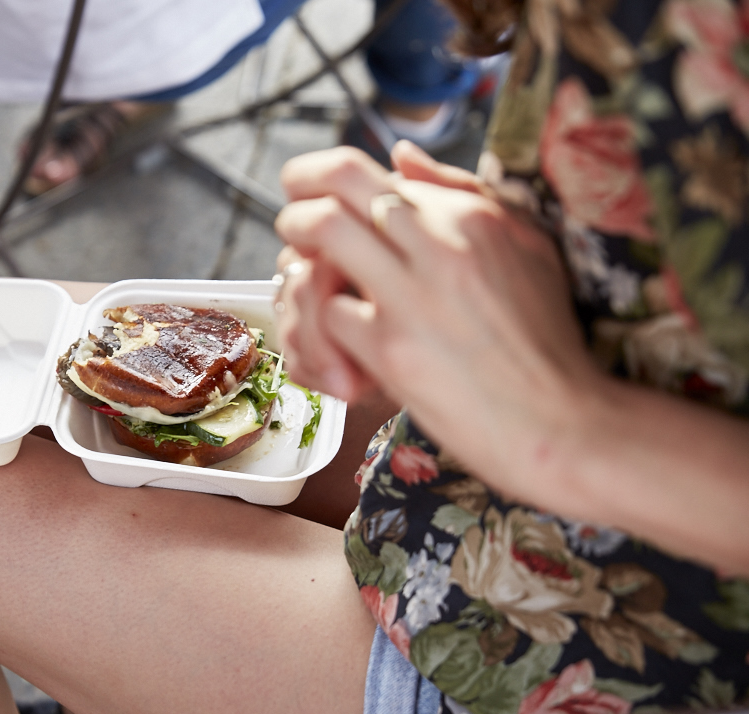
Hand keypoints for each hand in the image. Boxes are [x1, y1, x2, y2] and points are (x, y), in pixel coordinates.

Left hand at [275, 144, 599, 496]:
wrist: (561, 423)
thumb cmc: (545, 340)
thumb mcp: (528, 248)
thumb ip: (464, 194)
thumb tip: (399, 154)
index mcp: (472, 214)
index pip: (372, 168)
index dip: (325, 181)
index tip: (315, 201)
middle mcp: (442, 241)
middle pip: (338, 179)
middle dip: (297, 197)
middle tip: (290, 226)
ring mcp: (413, 293)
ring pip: (320, 235)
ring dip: (297, 256)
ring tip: (299, 280)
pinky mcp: (391, 348)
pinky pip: (326, 314)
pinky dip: (318, 329)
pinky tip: (334, 348)